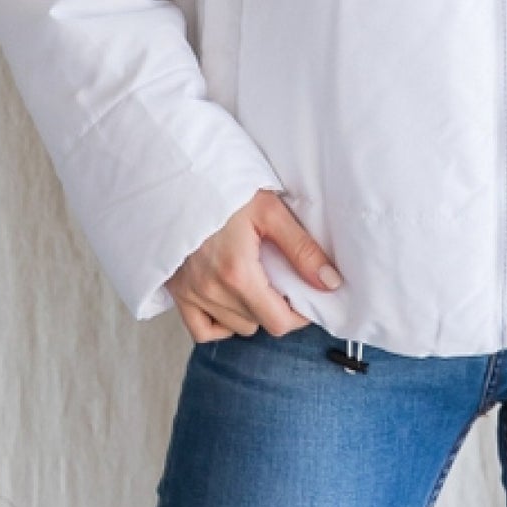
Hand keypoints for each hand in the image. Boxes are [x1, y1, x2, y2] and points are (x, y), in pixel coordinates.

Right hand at [165, 188, 343, 343]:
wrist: (183, 176)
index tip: (305, 297)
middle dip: (276, 308)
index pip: (278, 322)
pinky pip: (201, 330)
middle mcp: (212, 290)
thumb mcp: (271, 211)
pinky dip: (220, 323)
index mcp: (238, 273)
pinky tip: (231, 302)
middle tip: (282, 281)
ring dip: (251, 312)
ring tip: (257, 283)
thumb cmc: (225, 189)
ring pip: (234, 327)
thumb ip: (302, 249)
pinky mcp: (177, 290)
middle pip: (258, 324)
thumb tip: (329, 282)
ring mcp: (191, 293)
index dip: (299, 315)